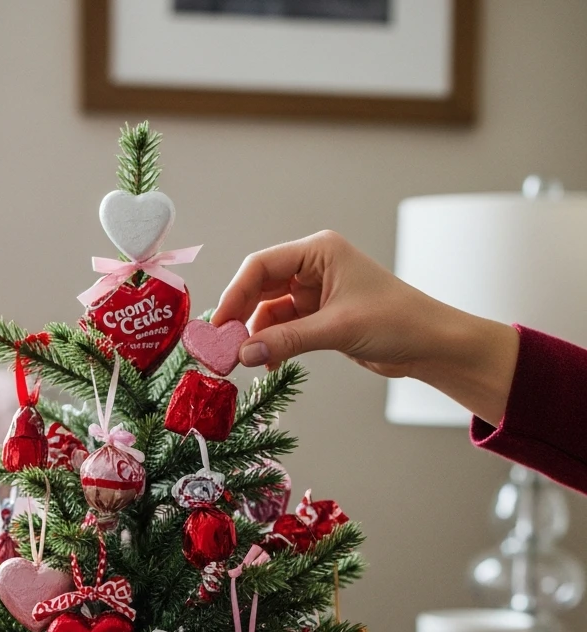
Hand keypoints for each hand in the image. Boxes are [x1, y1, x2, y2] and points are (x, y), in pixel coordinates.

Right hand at [212, 231, 518, 424]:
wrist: (430, 344)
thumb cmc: (397, 321)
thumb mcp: (337, 328)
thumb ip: (288, 340)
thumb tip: (244, 353)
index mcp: (319, 251)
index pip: (261, 265)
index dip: (235, 294)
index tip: (219, 326)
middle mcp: (313, 266)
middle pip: (259, 286)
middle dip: (241, 316)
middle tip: (221, 347)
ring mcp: (315, 292)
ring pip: (269, 311)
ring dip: (256, 335)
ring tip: (244, 361)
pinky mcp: (319, 317)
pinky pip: (283, 328)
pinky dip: (272, 344)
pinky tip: (267, 362)